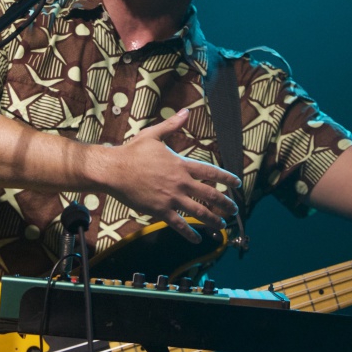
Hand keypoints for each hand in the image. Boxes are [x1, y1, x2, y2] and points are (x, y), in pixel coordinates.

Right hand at [90, 108, 240, 243]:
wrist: (115, 170)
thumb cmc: (132, 152)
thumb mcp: (154, 134)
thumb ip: (172, 125)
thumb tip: (186, 111)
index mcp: (181, 165)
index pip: (210, 172)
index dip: (226, 178)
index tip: (237, 184)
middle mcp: (180, 183)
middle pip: (210, 195)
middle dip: (225, 203)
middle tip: (234, 209)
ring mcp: (171, 198)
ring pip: (198, 212)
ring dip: (213, 220)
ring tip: (222, 226)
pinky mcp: (160, 211)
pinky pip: (179, 225)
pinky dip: (189, 233)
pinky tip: (197, 239)